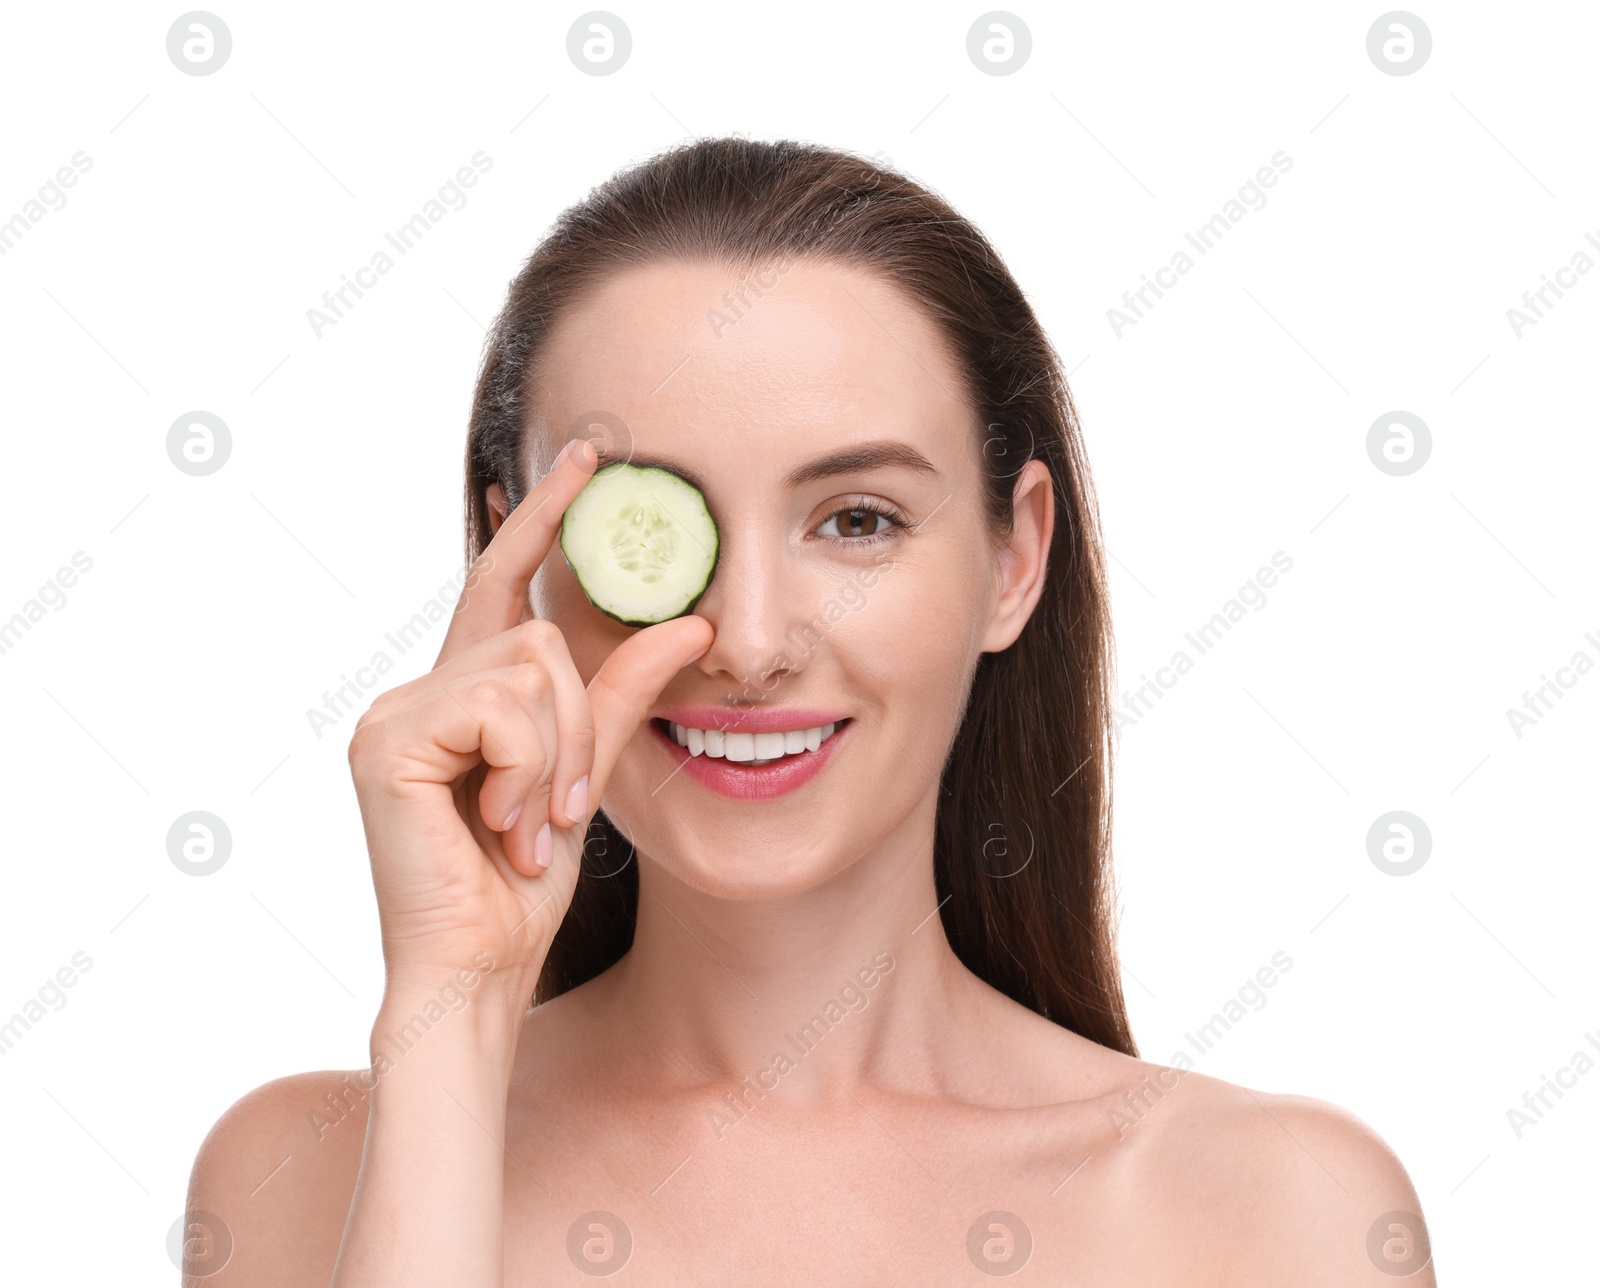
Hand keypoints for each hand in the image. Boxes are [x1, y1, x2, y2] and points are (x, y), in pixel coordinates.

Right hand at [345, 437, 713, 999]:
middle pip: (539, 634)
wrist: (478, 968)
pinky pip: (504, 709)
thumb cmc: (521, 881)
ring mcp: (393, 710)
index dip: (543, 516)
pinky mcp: (386, 740)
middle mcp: (419, 688)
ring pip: (530, 667)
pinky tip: (501, 826)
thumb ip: (623, 694)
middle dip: (574, 724)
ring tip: (525, 824)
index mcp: (463, 691)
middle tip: (558, 808)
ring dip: (555, 757)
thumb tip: (689, 622)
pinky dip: (527, 771)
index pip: (505, 579)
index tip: (590, 454)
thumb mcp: (586, 770)